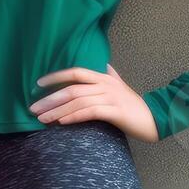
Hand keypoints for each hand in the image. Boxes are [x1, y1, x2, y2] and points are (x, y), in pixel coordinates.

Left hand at [29, 62, 158, 142]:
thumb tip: (105, 65)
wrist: (156, 118)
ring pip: (78, 101)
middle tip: (33, 109)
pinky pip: (90, 112)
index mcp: (104, 77)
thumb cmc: (135, 105)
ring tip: (42, 119)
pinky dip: (74, 116)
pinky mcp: (116, 112)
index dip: (56, 76)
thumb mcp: (122, 86)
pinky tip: (62, 122)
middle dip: (50, 99)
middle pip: (72, 88)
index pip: (75, 72)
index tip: (37, 84)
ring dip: (57, 111)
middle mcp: (106, 84)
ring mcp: (111, 97)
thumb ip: (111, 76)